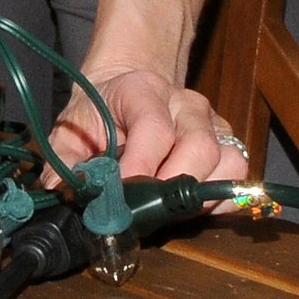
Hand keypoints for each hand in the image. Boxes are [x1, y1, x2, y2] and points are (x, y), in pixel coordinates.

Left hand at [46, 64, 250, 186]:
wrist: (125, 89)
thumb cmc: (100, 111)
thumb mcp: (73, 126)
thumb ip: (64, 158)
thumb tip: (61, 191)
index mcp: (143, 88)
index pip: (154, 128)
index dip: (141, 166)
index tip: (123, 194)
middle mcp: (185, 101)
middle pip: (198, 147)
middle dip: (171, 187)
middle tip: (145, 209)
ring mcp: (211, 121)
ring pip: (226, 161)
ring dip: (199, 195)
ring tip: (167, 206)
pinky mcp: (227, 142)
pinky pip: (237, 174)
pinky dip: (219, 197)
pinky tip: (189, 204)